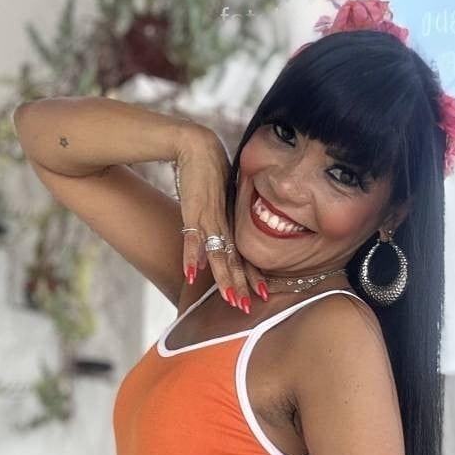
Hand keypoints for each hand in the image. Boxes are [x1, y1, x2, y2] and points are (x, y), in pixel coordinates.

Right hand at [173, 127, 268, 310]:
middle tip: (247, 308)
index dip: (252, 276)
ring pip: (219, 254)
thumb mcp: (220, 202)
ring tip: (229, 299)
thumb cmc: (209, 173)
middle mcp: (224, 224)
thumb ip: (221, 224)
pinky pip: (192, 238)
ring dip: (223, 278)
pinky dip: (192, 256)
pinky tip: (193, 274)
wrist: (198, 146)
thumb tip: (217, 248)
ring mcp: (209, 218)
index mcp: (232, 223)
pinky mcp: (193, 211)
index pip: (245, 255)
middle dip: (241, 285)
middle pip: (235, 260)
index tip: (262, 295)